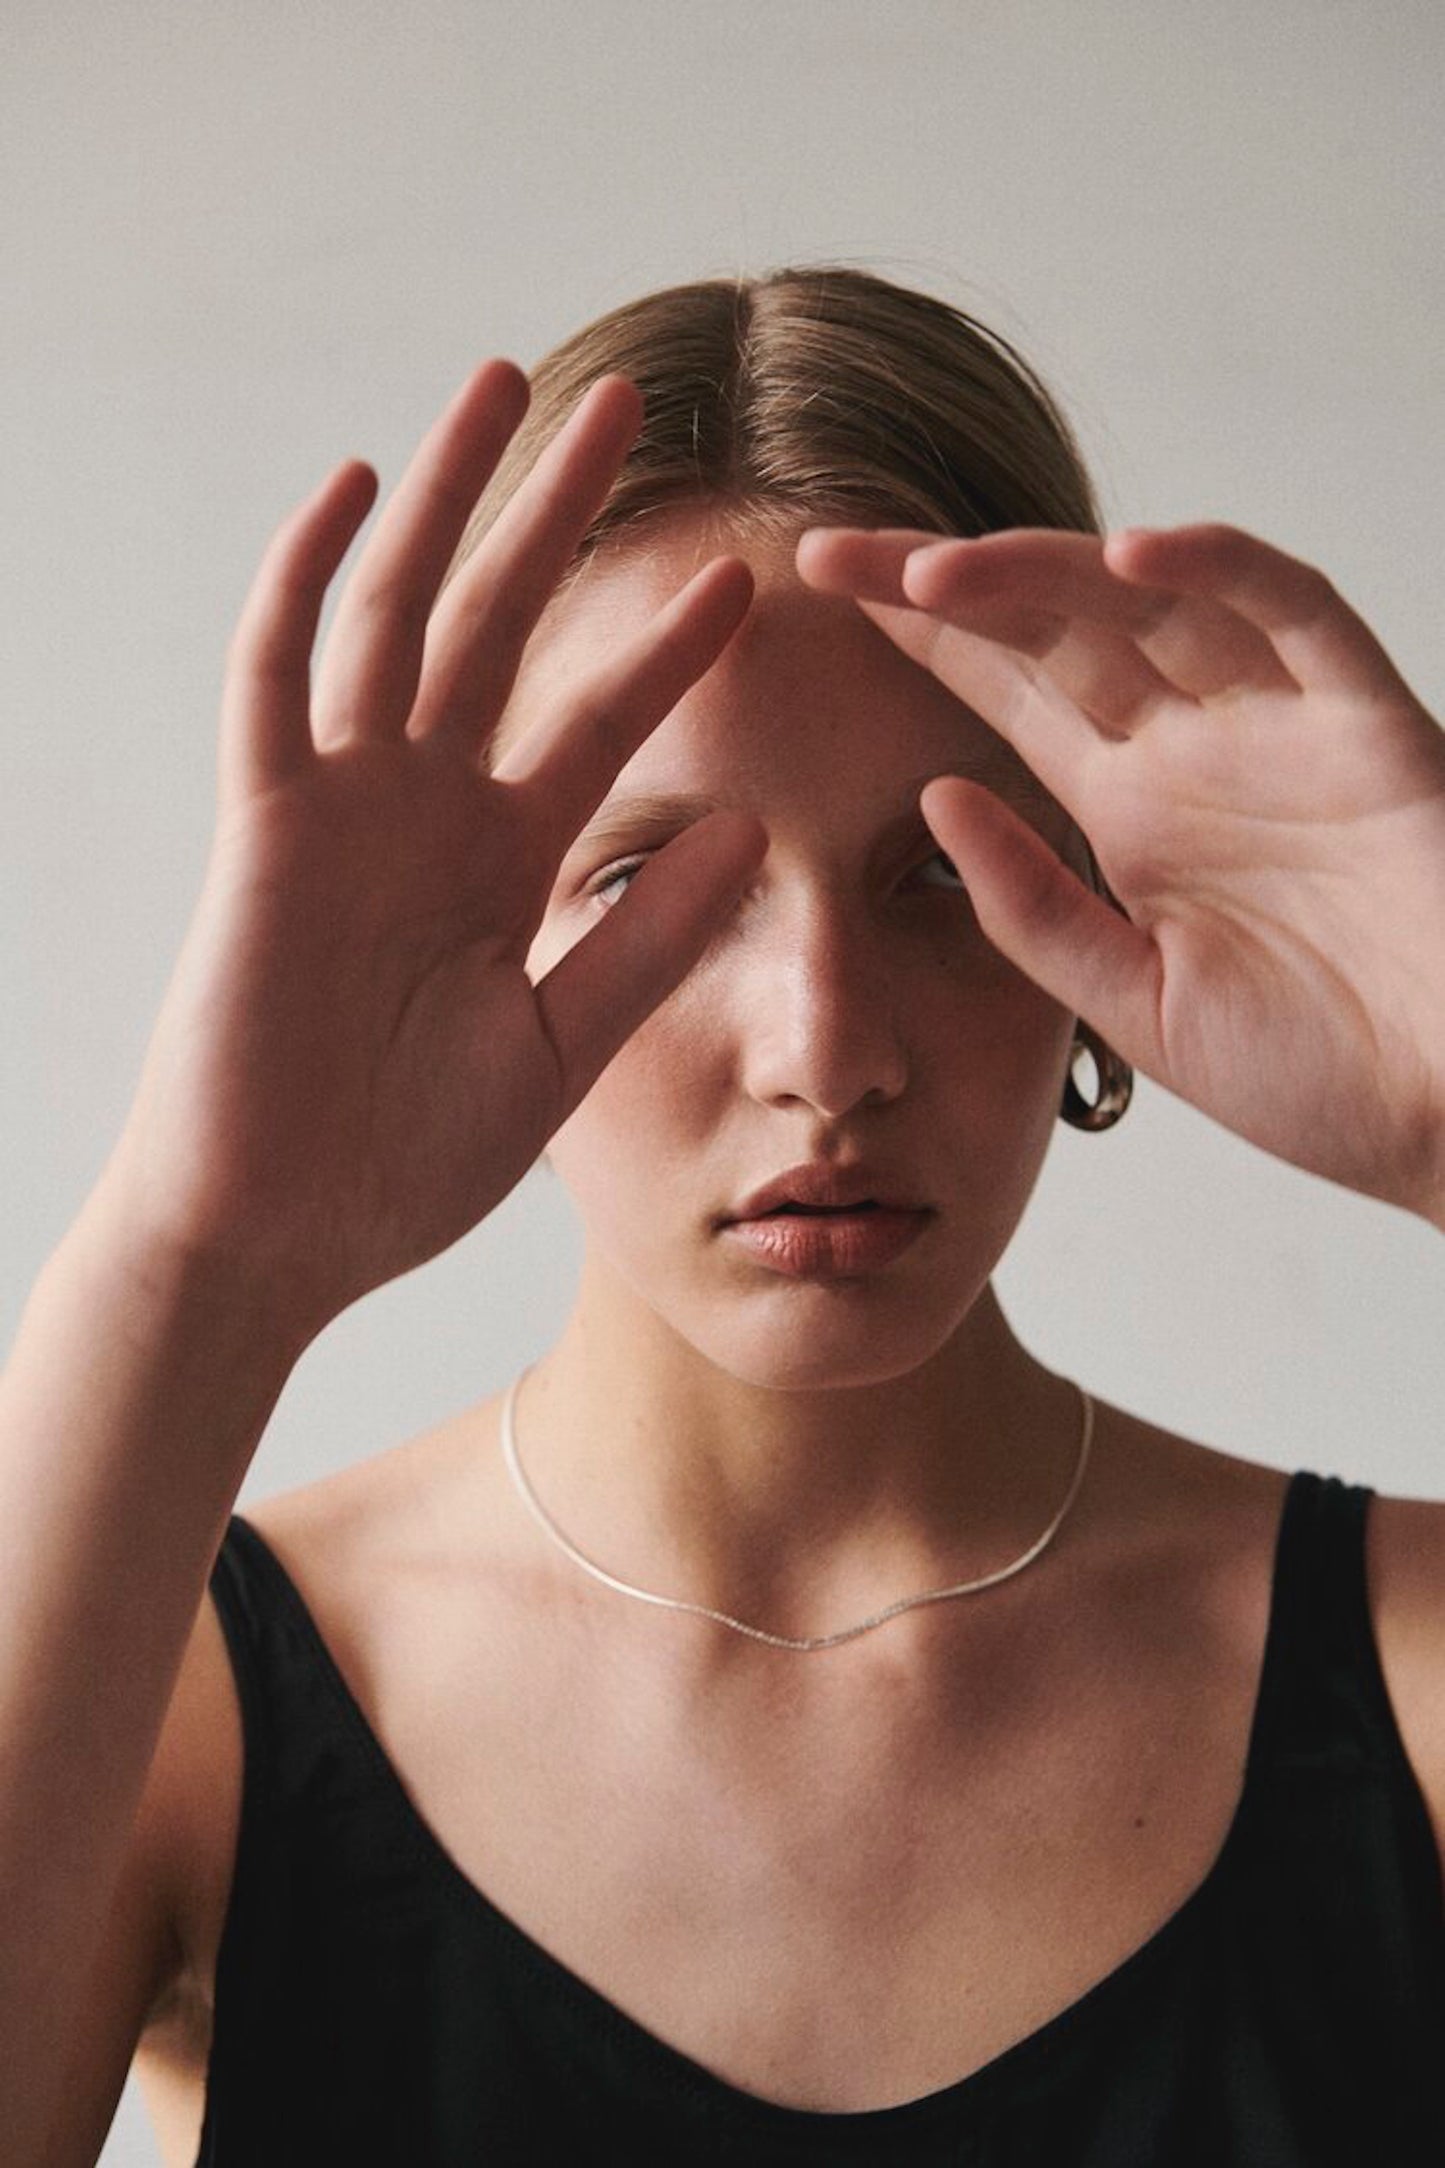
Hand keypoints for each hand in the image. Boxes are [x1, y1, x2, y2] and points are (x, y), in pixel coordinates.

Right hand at [100, 365, 764, 1336]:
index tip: (751, 573)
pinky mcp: (264, 829)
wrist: (281, 1236)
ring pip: (398, 616)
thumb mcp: (557, 1047)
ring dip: (449, 501)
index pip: (603, 721)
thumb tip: (754, 833)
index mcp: (504, 863)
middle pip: (503, 626)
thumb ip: (647, 942)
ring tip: (504, 387)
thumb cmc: (406, 1160)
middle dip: (559, 514)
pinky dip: (304, 584)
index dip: (671, 644)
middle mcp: (428, 812)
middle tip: (628, 402)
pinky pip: (278, 683)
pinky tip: (352, 489)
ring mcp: (343, 808)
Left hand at [796, 521, 1444, 1225]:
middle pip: (1050, 627)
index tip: (814, 591)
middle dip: (940, 581)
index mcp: (1131, 810)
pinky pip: (1294, 613)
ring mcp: (1279, 725)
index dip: (917, 636)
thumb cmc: (1315, 1073)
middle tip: (829, 548)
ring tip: (934, 568)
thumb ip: (1032, 910)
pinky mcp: (1369, 724)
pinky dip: (1222, 571)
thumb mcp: (1133, 1003)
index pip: (1004, 692)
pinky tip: (1131, 554)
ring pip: (1150, 601)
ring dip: (1045, 571)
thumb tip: (932, 797)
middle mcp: (1194, 748)